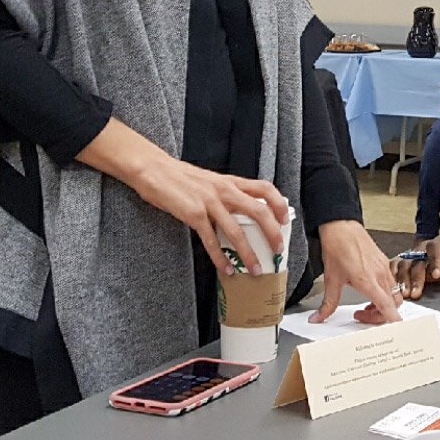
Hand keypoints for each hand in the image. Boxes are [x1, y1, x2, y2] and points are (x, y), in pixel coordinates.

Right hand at [78, 118, 288, 277]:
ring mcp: (210, 203)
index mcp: (230, 182)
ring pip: (237, 231)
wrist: (155, 170)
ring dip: (248, 253)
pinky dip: (220, 257)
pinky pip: (211, 240)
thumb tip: (242, 211)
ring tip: (255, 269)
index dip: (278, 203)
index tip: (285, 218)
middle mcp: (225, 191)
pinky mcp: (194, 215)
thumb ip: (226, 193)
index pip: (264, 188)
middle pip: (258, 211)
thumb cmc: (181, 178)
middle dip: (271, 232)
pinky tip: (226, 269)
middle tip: (277, 250)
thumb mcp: (210, 181)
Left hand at [312, 220, 402, 324]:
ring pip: (394, 294)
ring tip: (367, 304)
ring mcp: (384, 268)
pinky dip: (384, 292)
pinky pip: (391, 283)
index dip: (392, 319)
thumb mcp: (331, 280)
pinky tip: (370, 290)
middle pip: (392, 304)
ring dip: (383, 304)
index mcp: (367, 281)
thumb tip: (318, 317)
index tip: (396, 328)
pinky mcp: (384, 262)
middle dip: (380, 315)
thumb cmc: (338, 248)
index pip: (386, 305)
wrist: (342, 227)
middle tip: (363, 314)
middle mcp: (380, 275)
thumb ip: (327, 304)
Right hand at [393, 235, 439, 299]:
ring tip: (406, 294)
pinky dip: (393, 276)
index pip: (435, 247)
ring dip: (403, 279)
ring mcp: (412, 253)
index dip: (435, 260)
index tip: (436, 275)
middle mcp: (424, 246)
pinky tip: (395, 288)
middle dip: (416, 277)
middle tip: (416, 293)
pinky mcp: (404, 261)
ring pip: (404, 263)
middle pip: (417, 258)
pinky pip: (394, 266)